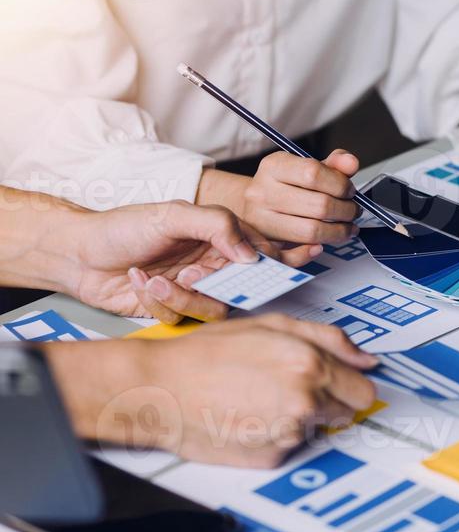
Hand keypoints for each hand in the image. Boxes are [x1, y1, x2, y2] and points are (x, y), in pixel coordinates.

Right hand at [50, 315, 378, 466]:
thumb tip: (365, 359)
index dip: (348, 382)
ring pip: (317, 429)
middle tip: (290, 385)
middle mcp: (305, 401)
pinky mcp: (271, 458)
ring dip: (299, 416)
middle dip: (328, 399)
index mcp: (309, 364)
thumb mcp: (270, 325)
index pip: (363, 389)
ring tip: (260, 397)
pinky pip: (290, 447)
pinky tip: (249, 416)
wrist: (163, 389)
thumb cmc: (207, 354)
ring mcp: (289, 433)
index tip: (336, 380)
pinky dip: (276, 435)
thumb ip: (327, 338)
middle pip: (347, 412)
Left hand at [71, 200, 316, 322]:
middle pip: (243, 285)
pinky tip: (141, 283)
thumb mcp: (173, 213)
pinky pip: (184, 317)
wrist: (79, 255)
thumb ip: (218, 225)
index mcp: (217, 237)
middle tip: (194, 272)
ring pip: (215, 308)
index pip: (261, 248)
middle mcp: (211, 264)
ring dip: (184, 295)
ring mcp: (194, 289)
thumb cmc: (122, 228)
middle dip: (220, 283)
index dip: (285, 255)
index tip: (305, 255)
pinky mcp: (174, 311)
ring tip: (158, 279)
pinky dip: (159, 301)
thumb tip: (251, 251)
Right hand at [242, 149, 360, 245]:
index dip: (340, 184)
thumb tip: (351, 163)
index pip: (313, 173)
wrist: (251, 205)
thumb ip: (332, 164)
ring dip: (339, 231)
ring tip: (347, 226)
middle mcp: (262, 192)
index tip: (350, 190)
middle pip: (318, 205)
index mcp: (273, 166)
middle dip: (346, 210)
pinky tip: (326, 241)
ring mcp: (260, 220)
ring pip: (311, 231)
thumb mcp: (305, 167)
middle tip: (353, 210)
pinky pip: (297, 255)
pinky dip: (317, 249)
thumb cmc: (284, 185)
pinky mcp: (264, 244)